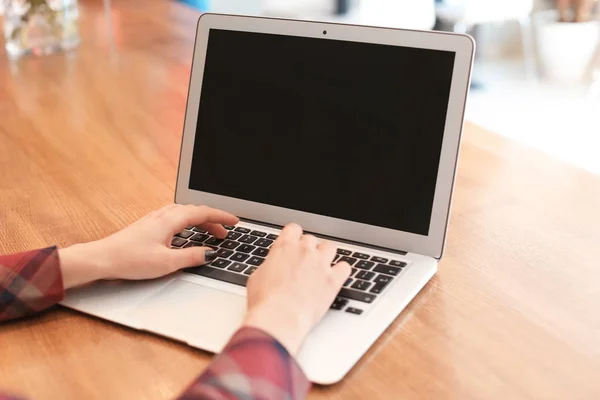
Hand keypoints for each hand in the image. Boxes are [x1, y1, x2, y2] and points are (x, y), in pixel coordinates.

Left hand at [59, 204, 238, 288]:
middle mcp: (163, 215)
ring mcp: (154, 219)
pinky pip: (175, 218)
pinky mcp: (148, 226)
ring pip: (185, 214)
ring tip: (209, 234)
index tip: (235, 221)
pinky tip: (186, 234)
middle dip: (213, 221)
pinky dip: (188, 224)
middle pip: (195, 212)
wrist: (102, 259)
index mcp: (171, 220)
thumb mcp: (167, 262)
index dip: (221, 217)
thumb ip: (192, 256)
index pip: (203, 213)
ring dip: (200, 222)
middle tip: (225, 233)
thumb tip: (210, 253)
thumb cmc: (130, 259)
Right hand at [243, 223, 350, 354]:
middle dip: (307, 249)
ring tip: (320, 268)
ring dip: (325, 255)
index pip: (293, 229)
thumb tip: (272, 267)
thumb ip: (269, 266)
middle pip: (311, 239)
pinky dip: (341, 271)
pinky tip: (335, 278)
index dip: (293, 237)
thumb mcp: (257, 277)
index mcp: (284, 247)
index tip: (292, 244)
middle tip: (302, 263)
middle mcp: (305, 251)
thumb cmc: (265, 301)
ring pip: (330, 247)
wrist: (280, 318)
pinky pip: (345, 267)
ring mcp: (321, 264)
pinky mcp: (333, 280)